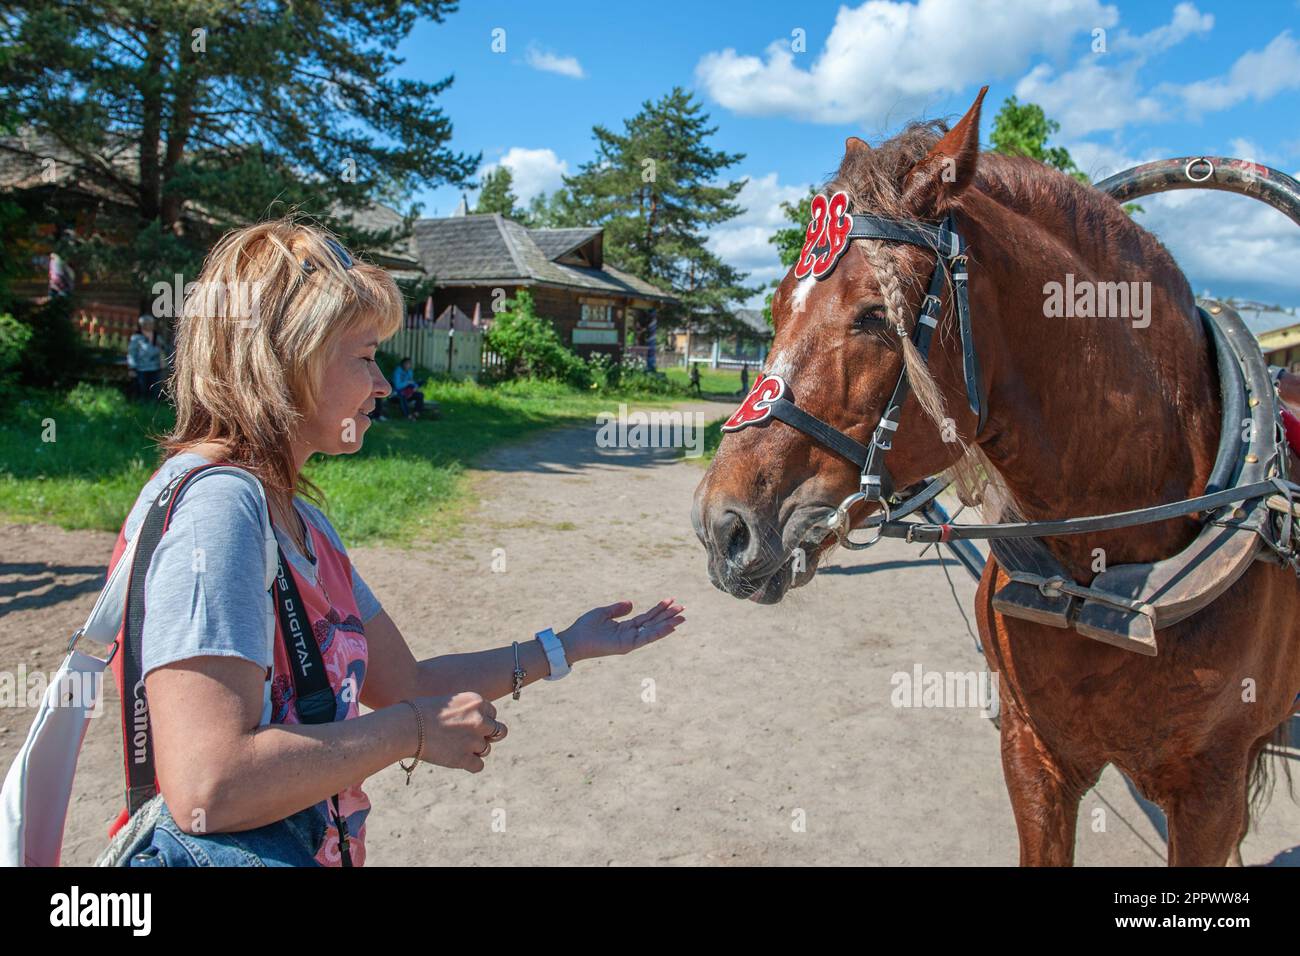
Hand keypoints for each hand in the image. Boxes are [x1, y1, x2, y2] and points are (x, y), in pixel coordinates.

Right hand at [413, 692, 507, 773]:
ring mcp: (473, 740)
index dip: (482, 719)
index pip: (492, 713)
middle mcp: (480, 720)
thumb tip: (476, 722)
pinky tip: (457, 760)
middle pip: (499, 731)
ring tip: (454, 747)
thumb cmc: (419, 711)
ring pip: (486, 749)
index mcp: (476, 702)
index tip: (468, 724)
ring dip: (475, 750)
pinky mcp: (464, 758)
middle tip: (472, 738)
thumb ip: (466, 711)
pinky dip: (470, 765)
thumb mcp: (448, 702)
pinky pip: (478, 766)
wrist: (406, 727)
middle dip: (488, 735)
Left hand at [556, 598, 684, 662]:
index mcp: (625, 627)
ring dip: (668, 624)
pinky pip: (646, 638)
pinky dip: (659, 632)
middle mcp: (630, 635)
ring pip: (653, 631)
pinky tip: (670, 626)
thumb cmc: (584, 628)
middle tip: (683, 607)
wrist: (574, 640)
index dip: (659, 609)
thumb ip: (618, 609)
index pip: (647, 617)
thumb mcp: (603, 613)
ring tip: (682, 616)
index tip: (671, 599)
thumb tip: (632, 603)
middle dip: (668, 615)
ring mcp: (630, 641)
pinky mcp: (627, 645)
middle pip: (653, 623)